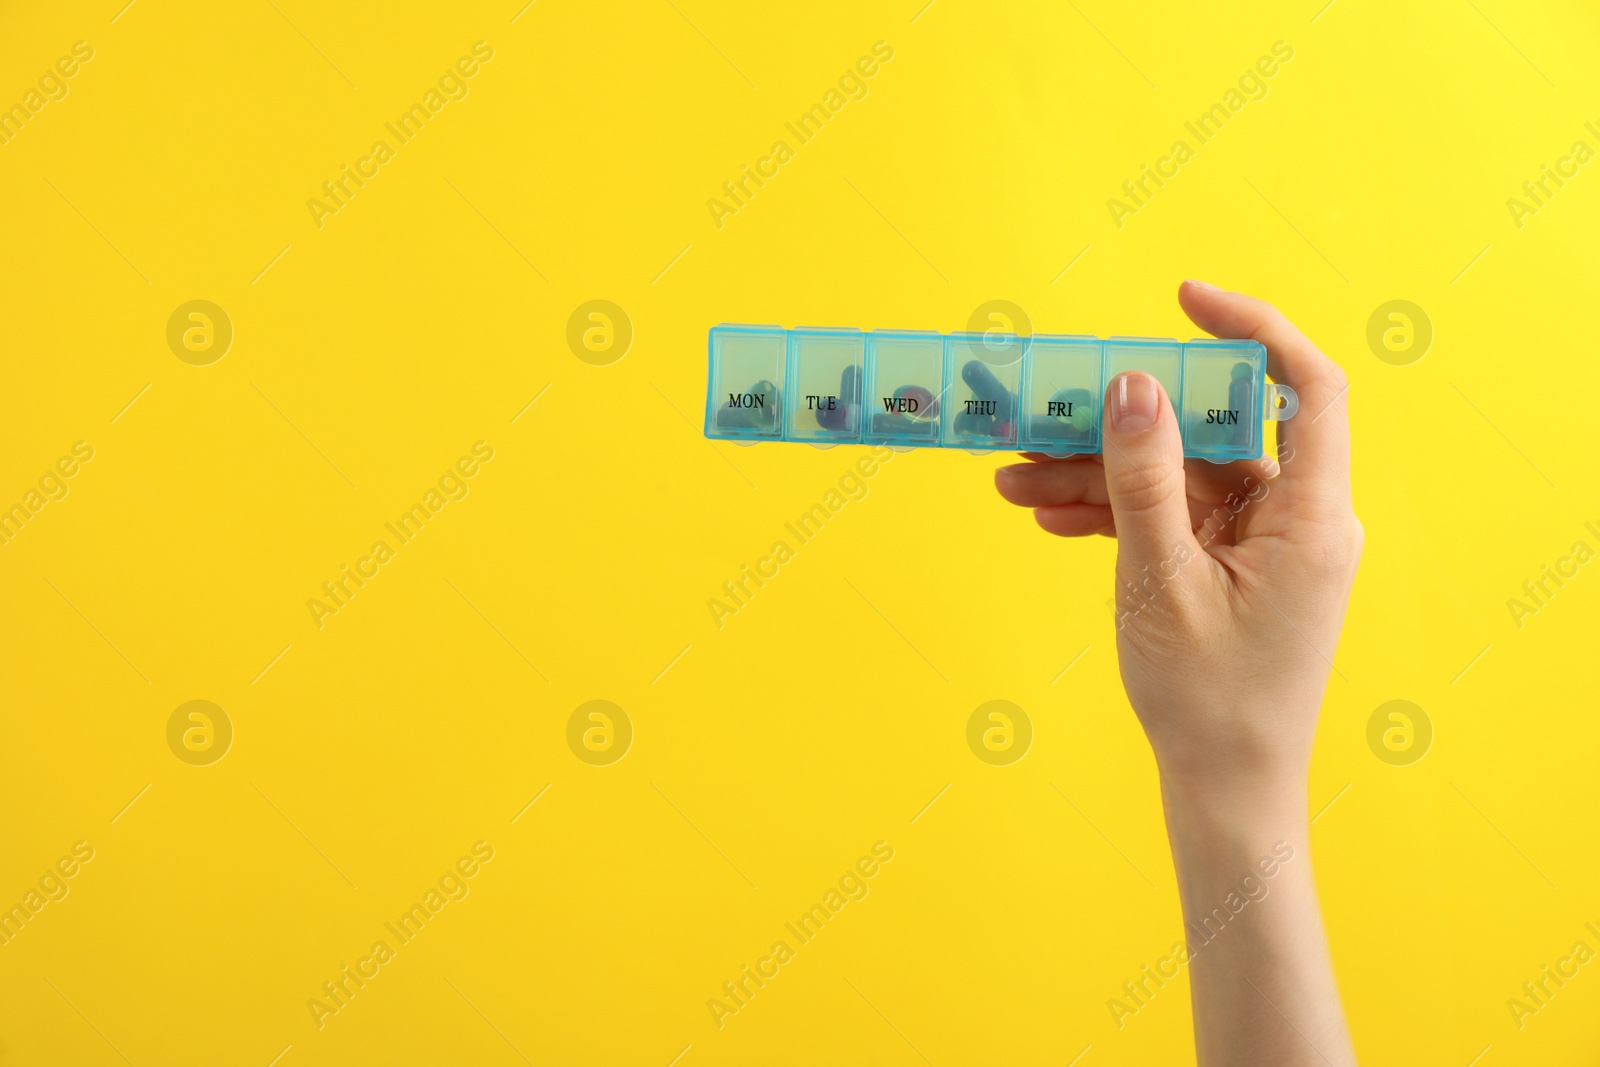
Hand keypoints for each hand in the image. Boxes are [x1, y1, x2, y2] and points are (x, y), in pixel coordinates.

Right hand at [994, 281, 1361, 790]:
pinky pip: (1171, 519)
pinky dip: (1115, 515)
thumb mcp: (1160, 581)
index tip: (1183, 299)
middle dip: (1123, 425)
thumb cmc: (1209, 699)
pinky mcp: (1229, 568)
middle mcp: (1296, 520)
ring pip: (1177, 479)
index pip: (1303, 386)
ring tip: (1015, 482)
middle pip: (1211, 434)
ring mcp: (1261, 545)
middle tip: (1047, 410)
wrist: (1224, 790)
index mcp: (1311, 516)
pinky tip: (1048, 516)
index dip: (1251, 329)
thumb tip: (1132, 386)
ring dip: (1099, 477)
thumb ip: (1143, 478)